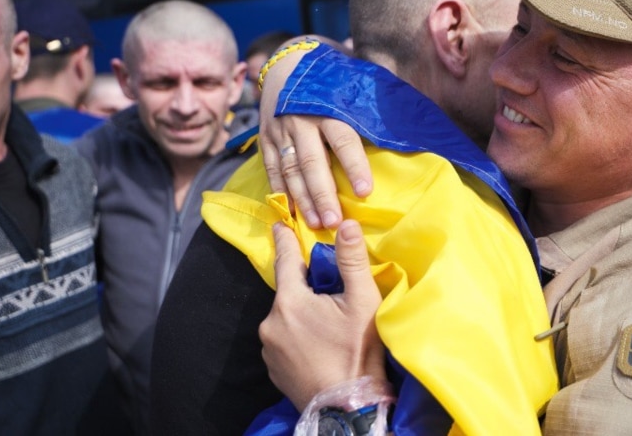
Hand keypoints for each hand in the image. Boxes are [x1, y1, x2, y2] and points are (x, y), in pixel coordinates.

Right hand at [258, 44, 373, 228]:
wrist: (286, 65)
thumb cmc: (331, 81)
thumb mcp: (351, 85)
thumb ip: (370, 105)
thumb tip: (408, 126)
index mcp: (328, 107)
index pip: (344, 140)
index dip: (355, 166)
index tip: (366, 191)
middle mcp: (302, 120)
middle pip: (312, 162)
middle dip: (323, 193)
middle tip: (335, 222)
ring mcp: (280, 131)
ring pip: (291, 170)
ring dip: (302, 199)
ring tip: (316, 224)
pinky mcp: (266, 139)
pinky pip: (272, 169)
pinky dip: (280, 192)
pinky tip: (290, 213)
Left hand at [259, 220, 386, 409]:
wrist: (347, 408)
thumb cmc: (357, 352)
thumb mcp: (362, 302)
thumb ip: (352, 261)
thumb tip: (346, 224)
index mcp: (290, 302)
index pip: (285, 260)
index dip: (285, 240)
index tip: (279, 224)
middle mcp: (270, 323)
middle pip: (288, 292)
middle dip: (305, 288)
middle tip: (330, 293)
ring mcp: (268, 348)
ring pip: (285, 318)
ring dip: (301, 315)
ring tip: (328, 326)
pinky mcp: (273, 369)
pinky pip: (283, 341)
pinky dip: (297, 337)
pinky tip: (319, 346)